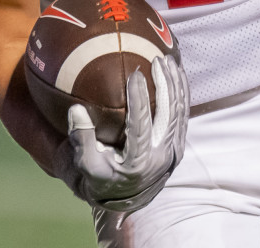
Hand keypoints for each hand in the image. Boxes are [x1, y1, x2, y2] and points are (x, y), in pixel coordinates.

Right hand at [54, 55, 188, 211]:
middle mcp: (160, 158)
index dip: (139, 99)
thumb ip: (80, 138)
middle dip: (165, 85)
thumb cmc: (97, 177)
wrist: (121, 199)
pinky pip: (183, 117)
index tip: (135, 74)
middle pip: (168, 116)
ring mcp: (172, 153)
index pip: (140, 126)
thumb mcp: (84, 165)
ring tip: (169, 61)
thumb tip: (76, 110)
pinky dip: (182, 94)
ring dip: (176, 85)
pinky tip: (177, 75)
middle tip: (158, 60)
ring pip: (180, 114)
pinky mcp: (177, 147)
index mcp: (137, 163)